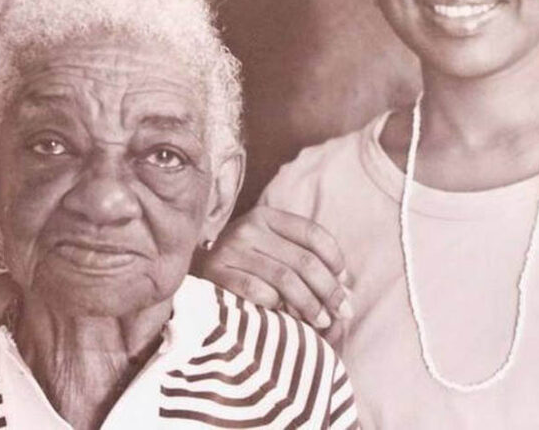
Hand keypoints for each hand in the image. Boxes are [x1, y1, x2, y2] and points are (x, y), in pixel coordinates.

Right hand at [193, 207, 352, 329]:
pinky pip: (257, 292)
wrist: (191, 268)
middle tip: (341, 312)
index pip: (313, 234)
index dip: (335, 260)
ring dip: (309, 304)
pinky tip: (286, 316)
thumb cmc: (243, 264)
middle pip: (304, 260)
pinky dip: (277, 306)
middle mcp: (248, 228)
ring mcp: (230, 249)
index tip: (343, 281)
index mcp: (266, 216)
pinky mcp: (216, 273)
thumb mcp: (272, 250)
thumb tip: (347, 291)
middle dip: (329, 290)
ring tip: (321, 322)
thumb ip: (306, 263)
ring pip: (285, 279)